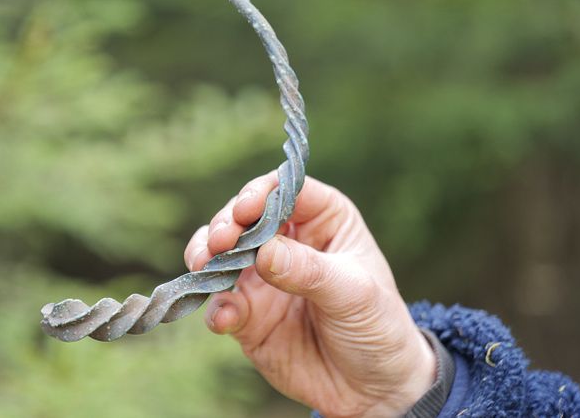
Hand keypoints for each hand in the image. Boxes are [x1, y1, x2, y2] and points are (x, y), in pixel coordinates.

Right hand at [184, 173, 435, 417]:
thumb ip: (309, 271)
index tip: (246, 210)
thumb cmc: (377, 326)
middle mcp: (286, 242)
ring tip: (202, 265)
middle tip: (220, 241)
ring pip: (220, 255)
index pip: (285, 190)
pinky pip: (221, 305)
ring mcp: (262, 279)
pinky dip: (216, 309)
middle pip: (244, 217)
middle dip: (226, 224)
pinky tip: (225, 319)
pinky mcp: (247, 316)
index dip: (261, 193)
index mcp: (322, 220)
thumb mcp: (355, 293)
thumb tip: (263, 252)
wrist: (372, 388)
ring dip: (206, 256)